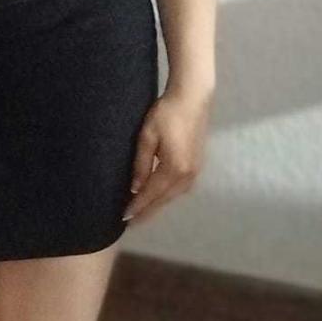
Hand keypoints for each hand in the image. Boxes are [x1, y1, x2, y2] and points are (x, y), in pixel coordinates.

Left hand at [122, 85, 211, 226]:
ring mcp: (195, 171)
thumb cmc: (166, 113)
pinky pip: (179, 188)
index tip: (124, 218)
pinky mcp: (197, 165)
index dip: (137, 206)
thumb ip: (141, 164)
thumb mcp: (147, 136)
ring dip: (158, 204)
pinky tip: (159, 196)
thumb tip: (135, 188)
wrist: (193, 98)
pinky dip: (167, 195)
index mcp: (174, 169)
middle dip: (147, 211)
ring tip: (142, 212)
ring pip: (173, 195)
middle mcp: (187, 175)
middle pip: (163, 199)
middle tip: (131, 222)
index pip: (151, 194)